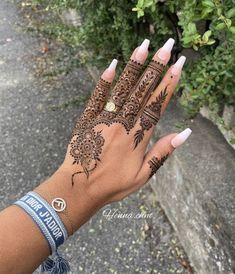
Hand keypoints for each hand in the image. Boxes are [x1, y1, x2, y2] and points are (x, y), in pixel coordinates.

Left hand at [60, 38, 191, 205]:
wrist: (80, 187)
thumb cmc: (112, 185)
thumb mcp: (143, 175)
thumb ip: (162, 152)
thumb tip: (184, 133)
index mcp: (137, 138)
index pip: (157, 105)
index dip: (169, 85)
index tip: (178, 66)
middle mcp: (122, 124)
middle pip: (142, 92)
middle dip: (156, 68)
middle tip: (166, 46)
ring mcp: (103, 120)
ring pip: (122, 90)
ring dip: (134, 68)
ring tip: (144, 47)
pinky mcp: (87, 119)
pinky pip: (97, 97)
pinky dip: (105, 81)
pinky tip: (113, 65)